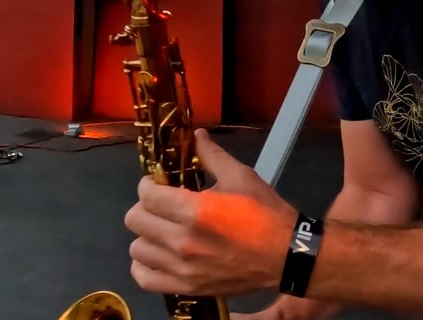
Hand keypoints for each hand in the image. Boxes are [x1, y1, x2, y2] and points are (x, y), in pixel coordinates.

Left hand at [124, 128, 296, 297]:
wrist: (287, 256)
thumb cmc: (264, 212)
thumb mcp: (239, 175)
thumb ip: (211, 154)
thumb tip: (195, 134)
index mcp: (195, 210)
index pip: (146, 194)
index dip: (148, 183)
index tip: (158, 182)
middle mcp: (183, 241)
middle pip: (135, 220)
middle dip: (145, 206)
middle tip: (161, 203)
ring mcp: (183, 269)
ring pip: (137, 249)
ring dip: (146, 235)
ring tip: (163, 228)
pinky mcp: (188, 288)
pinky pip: (145, 279)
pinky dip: (145, 266)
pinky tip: (159, 253)